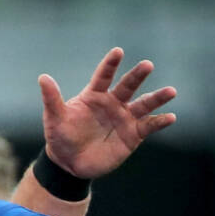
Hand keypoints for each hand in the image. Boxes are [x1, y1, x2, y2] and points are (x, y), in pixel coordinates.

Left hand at [39, 47, 176, 181]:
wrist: (70, 163)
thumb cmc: (61, 137)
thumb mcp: (54, 119)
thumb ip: (52, 99)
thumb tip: (43, 78)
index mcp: (94, 95)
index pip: (104, 75)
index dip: (110, 64)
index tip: (118, 52)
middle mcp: (113, 103)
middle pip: (128, 86)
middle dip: (137, 76)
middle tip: (148, 65)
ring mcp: (124, 118)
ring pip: (144, 105)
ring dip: (157, 98)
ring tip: (171, 91)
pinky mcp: (132, 135)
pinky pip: (149, 127)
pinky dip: (160, 122)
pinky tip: (171, 118)